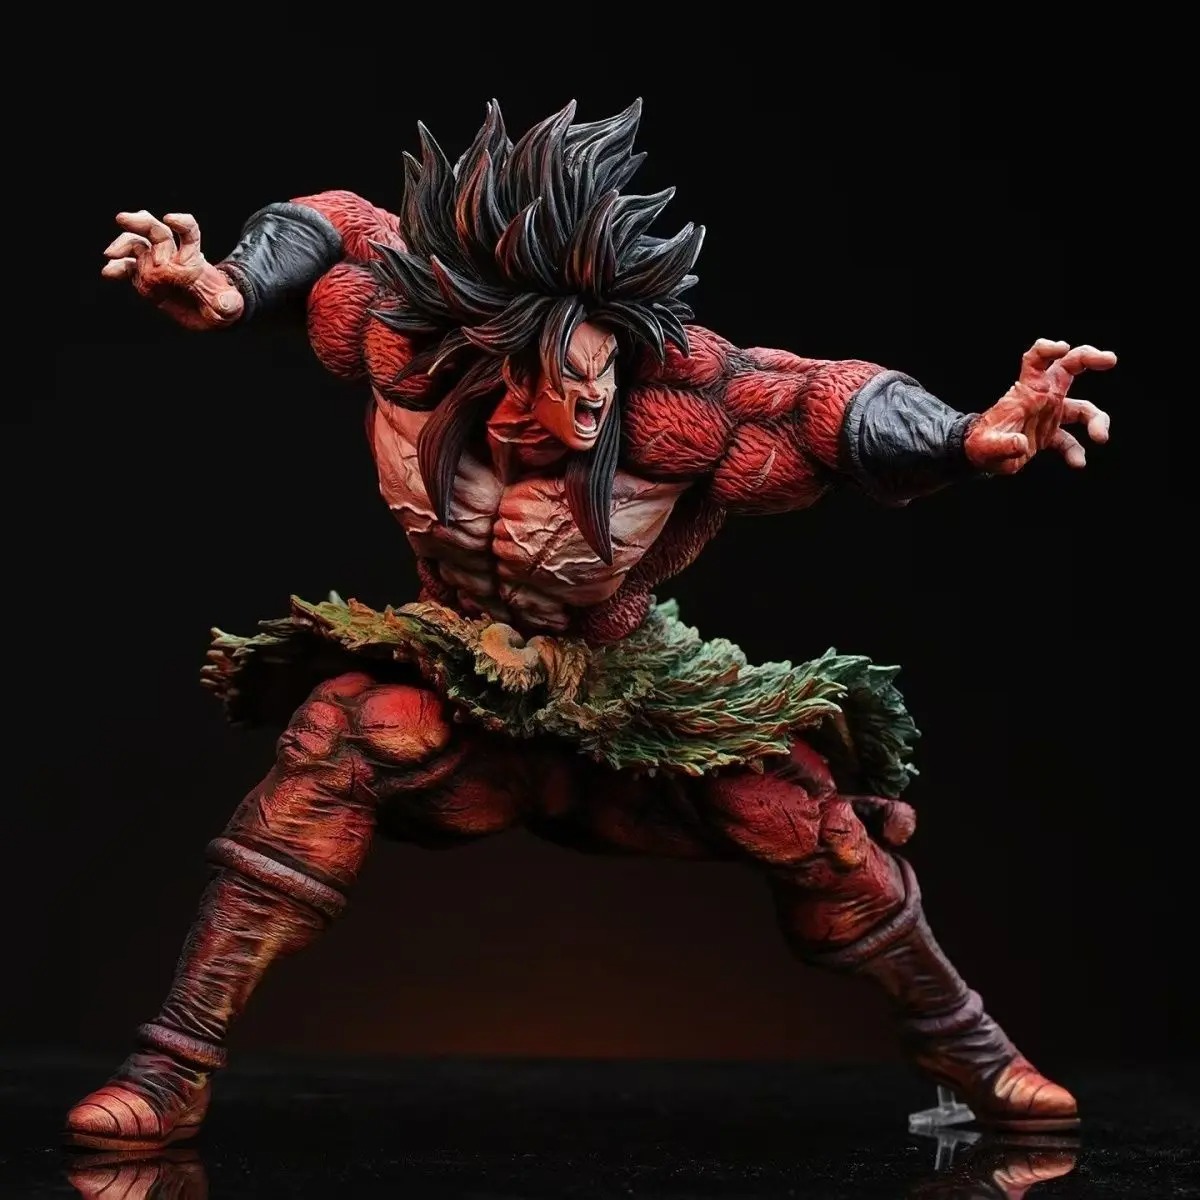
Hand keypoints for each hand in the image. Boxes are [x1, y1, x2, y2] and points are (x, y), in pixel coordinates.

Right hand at [102, 210, 243, 329]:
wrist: (208, 313)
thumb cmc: (221, 305)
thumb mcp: (230, 306)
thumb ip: (230, 303)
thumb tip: (226, 303)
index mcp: (192, 259)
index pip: (188, 232)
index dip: (181, 222)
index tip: (170, 219)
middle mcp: (171, 257)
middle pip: (155, 231)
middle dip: (139, 222)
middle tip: (122, 219)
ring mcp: (155, 266)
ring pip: (136, 245)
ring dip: (123, 245)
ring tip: (111, 255)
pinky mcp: (144, 279)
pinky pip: (128, 269)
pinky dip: (117, 268)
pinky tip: (109, 273)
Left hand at [964, 339, 1115, 473]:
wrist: (980, 457)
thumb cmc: (981, 445)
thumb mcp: (988, 447)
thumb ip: (1003, 445)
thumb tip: (1021, 444)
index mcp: (1027, 392)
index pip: (1036, 360)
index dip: (1048, 350)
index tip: (1063, 348)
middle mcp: (1042, 397)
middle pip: (1069, 367)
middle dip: (1090, 358)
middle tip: (1110, 360)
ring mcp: (1049, 414)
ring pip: (1082, 407)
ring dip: (1096, 420)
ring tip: (1101, 438)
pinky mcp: (1050, 433)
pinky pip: (1071, 440)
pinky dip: (1076, 451)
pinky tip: (1078, 463)